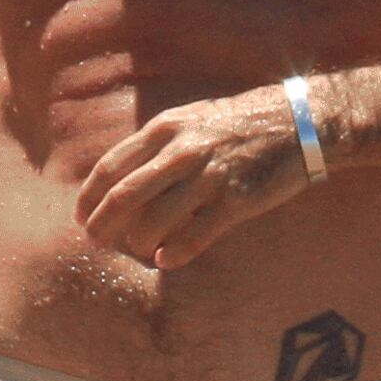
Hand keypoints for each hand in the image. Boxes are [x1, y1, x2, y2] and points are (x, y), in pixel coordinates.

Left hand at [73, 84, 315, 272]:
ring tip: (140, 250)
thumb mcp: (190, 119)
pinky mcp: (235, 202)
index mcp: (165, 129)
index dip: (89, 198)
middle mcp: (182, 152)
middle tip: (96, 242)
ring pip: (154, 223)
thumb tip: (122, 177)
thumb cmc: (238, 125)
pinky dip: (173, 255)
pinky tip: (166, 261)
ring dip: (139, 244)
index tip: (82, 218)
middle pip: (123, 197)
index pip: (110, 168)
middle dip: (102, 226)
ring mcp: (209, 178)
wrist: (298, 123)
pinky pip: (193, 238)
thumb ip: (157, 145)